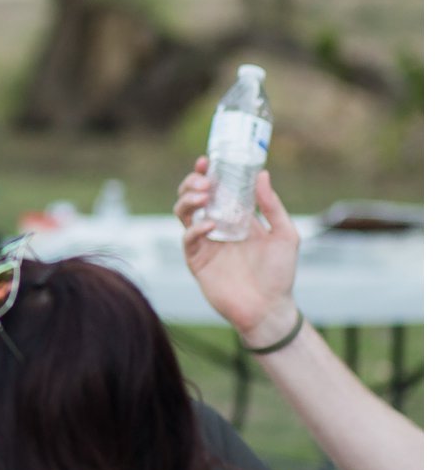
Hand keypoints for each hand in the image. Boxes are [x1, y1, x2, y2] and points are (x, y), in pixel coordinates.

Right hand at [175, 158, 300, 345]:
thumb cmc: (280, 274)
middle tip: (202, 180)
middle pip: (193, 197)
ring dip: (188, 200)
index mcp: (237, 218)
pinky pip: (188, 238)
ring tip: (201, 196)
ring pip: (184, 213)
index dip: (208, 174)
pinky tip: (210, 226)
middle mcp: (217, 227)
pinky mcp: (197, 260)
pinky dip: (196, 228)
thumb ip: (272, 206)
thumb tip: (262, 174)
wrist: (269, 308)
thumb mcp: (286, 235)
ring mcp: (205, 243)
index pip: (217, 189)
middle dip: (192, 183)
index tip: (207, 161)